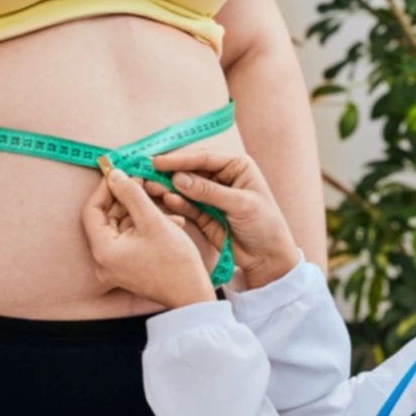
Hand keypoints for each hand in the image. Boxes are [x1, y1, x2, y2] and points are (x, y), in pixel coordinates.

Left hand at [82, 169, 216, 308]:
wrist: (192, 295)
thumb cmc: (175, 262)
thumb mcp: (153, 221)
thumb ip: (131, 195)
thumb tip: (114, 175)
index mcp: (104, 251)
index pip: (92, 211)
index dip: (105, 189)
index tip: (119, 173)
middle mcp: (103, 262)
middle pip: (106, 219)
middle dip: (126, 200)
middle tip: (142, 183)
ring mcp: (115, 267)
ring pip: (121, 228)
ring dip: (140, 213)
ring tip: (163, 207)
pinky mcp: (127, 268)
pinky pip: (129, 240)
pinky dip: (144, 228)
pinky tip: (167, 223)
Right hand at [147, 150, 298, 288]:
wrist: (268, 258)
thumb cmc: (264, 226)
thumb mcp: (240, 205)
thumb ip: (209, 192)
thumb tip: (178, 178)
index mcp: (237, 166)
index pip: (205, 158)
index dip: (181, 159)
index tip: (158, 162)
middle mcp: (222, 177)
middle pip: (191, 170)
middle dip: (170, 172)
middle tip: (147, 172)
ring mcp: (211, 195)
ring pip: (185, 187)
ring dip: (168, 187)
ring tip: (150, 187)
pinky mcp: (204, 213)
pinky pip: (186, 204)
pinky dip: (176, 202)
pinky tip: (166, 200)